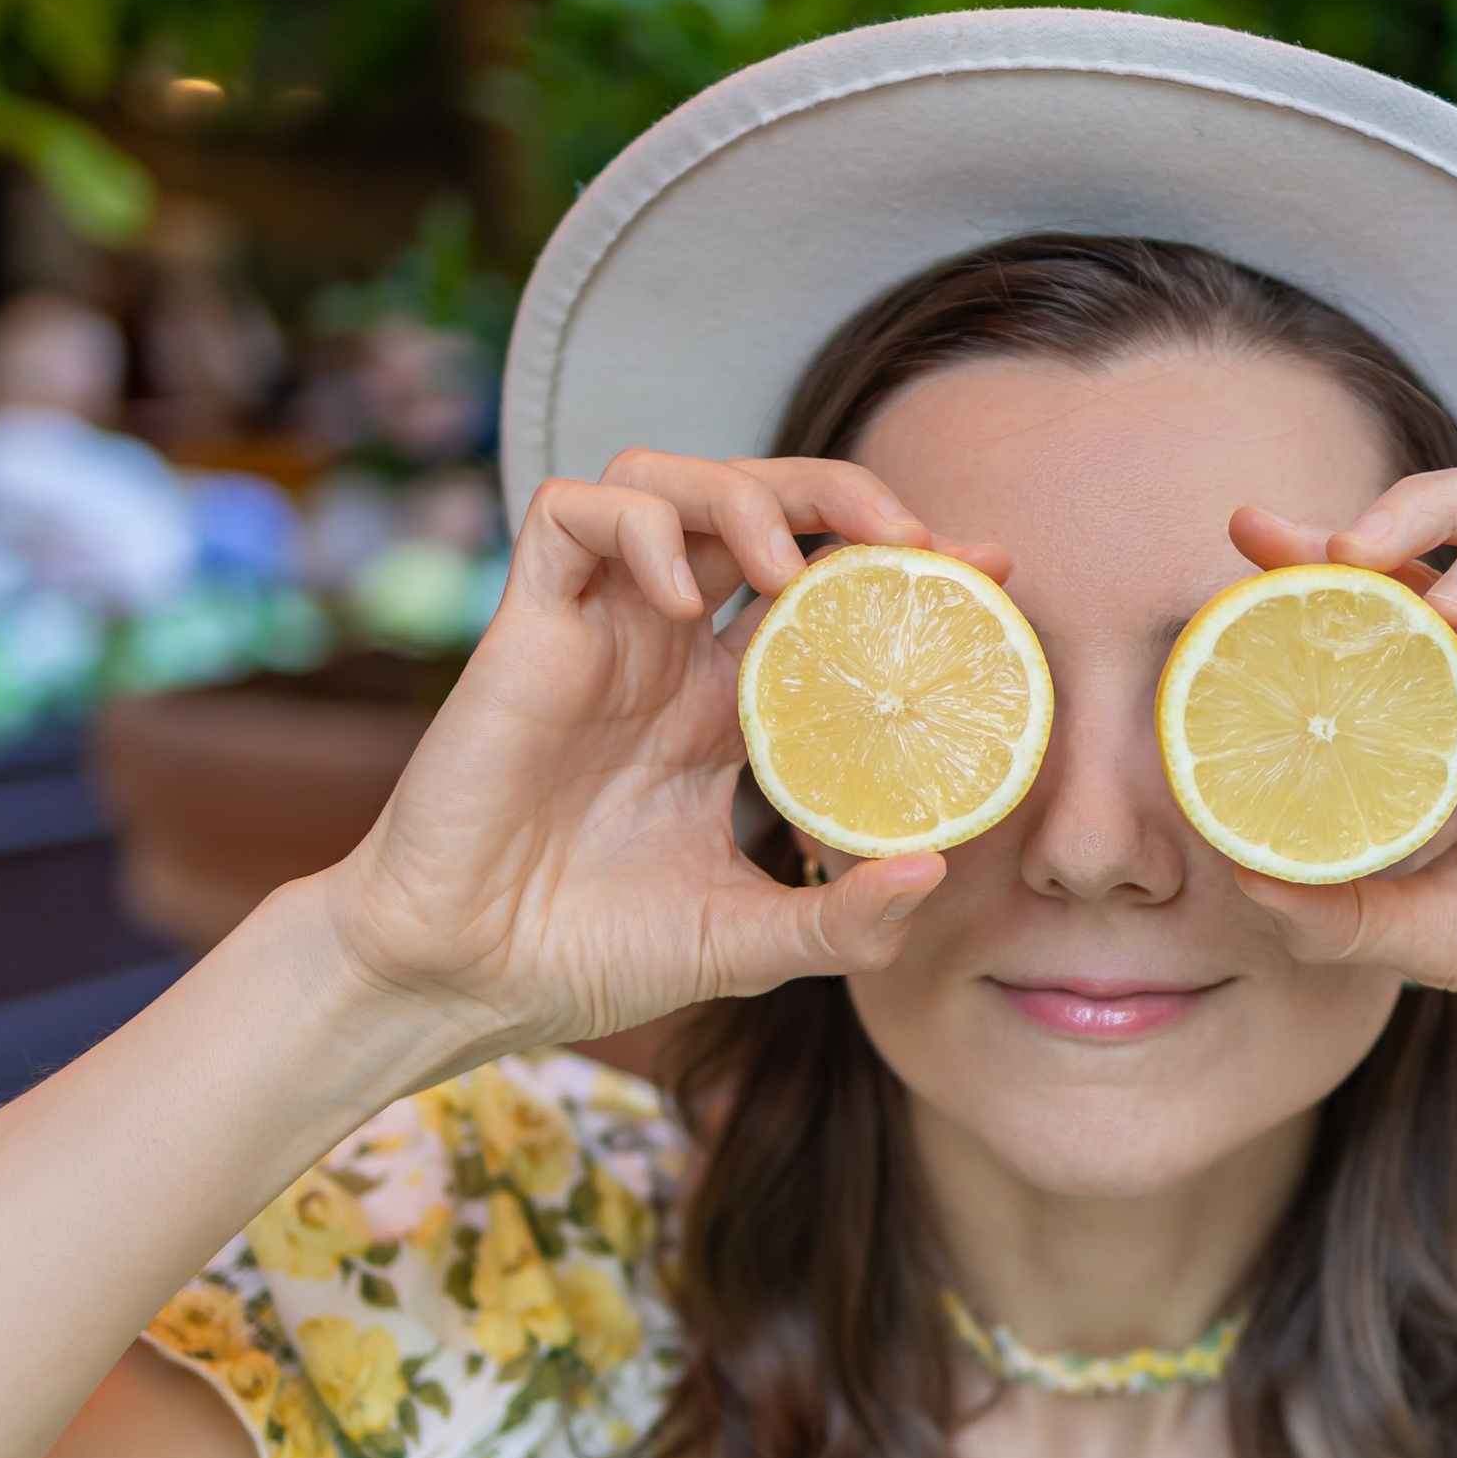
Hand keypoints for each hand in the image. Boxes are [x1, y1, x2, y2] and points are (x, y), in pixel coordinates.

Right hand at [317, 451, 987, 1048]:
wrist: (467, 978)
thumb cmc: (592, 953)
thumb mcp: (750, 942)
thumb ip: (844, 920)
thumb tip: (936, 870)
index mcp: (728, 703)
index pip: (828, 588)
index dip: (901, 560)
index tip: (988, 566)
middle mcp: (668, 647)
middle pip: (758, 504)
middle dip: (840, 492)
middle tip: (910, 537)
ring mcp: (598, 627)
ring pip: (664, 479)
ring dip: (740, 492)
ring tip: (789, 567)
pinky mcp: (525, 625)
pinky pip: (569, 512)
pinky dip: (636, 526)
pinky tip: (684, 599)